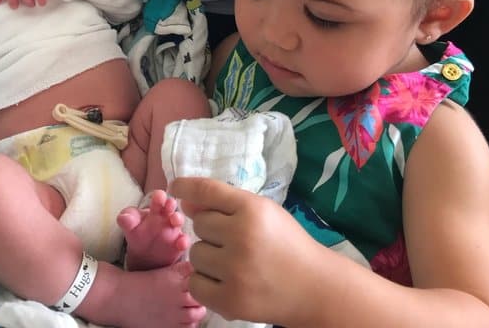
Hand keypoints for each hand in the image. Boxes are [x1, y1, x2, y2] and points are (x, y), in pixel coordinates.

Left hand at [170, 177, 323, 325]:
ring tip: (232, 262)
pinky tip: (224, 280)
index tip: (175, 186)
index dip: (186, 186)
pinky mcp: (231, 301)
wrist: (313, 288)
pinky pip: (194, 283)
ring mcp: (235, 271)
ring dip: (208, 256)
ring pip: (195, 253)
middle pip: (199, 223)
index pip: (207, 191)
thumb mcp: (262, 212)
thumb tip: (185, 201)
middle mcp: (241, 237)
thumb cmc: (286, 243)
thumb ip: (225, 203)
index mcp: (252, 209)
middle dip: (212, 230)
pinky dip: (204, 282)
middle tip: (235, 241)